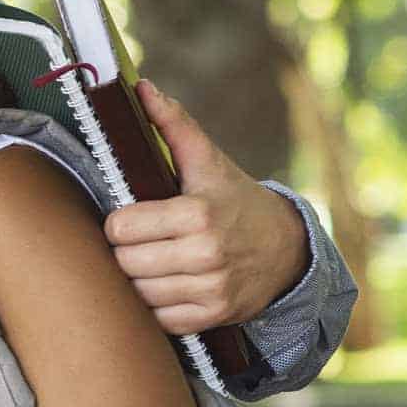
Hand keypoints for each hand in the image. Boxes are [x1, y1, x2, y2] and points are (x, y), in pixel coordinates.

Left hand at [103, 80, 307, 335]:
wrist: (287, 249)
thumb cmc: (234, 200)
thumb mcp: (208, 162)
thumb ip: (173, 126)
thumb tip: (141, 88)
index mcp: (198, 214)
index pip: (120, 228)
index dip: (120, 222)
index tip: (132, 218)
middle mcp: (206, 255)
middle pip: (124, 262)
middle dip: (126, 251)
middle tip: (141, 241)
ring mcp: (212, 290)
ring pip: (138, 293)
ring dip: (139, 279)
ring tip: (154, 261)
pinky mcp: (213, 317)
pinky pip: (158, 318)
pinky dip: (156, 305)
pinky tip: (168, 284)